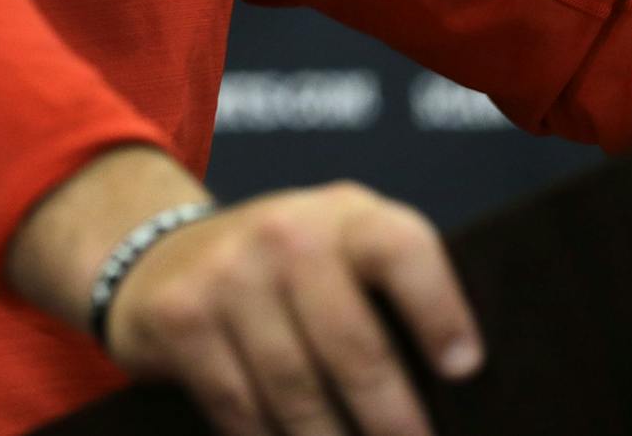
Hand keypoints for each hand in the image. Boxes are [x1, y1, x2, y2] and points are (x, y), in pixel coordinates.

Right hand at [105, 181, 482, 435]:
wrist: (167, 253)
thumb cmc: (289, 268)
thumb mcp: (342, 249)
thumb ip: (390, 293)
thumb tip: (459, 386)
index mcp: (344, 215)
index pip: (399, 247)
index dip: (437, 308)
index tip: (464, 369)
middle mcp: (284, 233)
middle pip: (351, 341)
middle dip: (390, 416)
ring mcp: (228, 274)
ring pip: (296, 388)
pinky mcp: (183, 318)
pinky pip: (241, 407)